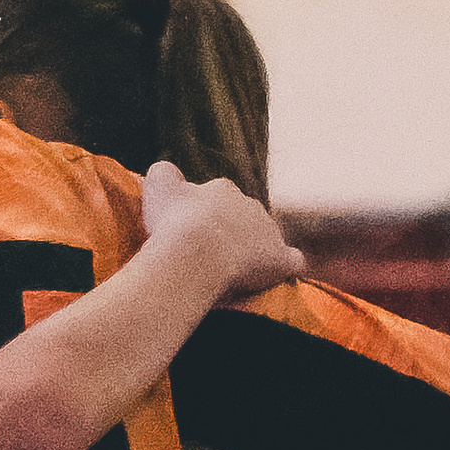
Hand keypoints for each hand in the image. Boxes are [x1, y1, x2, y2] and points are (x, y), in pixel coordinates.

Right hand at [141, 161, 304, 300]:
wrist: (194, 251)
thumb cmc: (173, 222)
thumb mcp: (158, 186)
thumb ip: (165, 175)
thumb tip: (167, 173)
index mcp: (222, 190)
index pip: (217, 199)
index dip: (203, 218)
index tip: (190, 236)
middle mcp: (249, 204)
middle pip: (242, 218)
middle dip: (229, 233)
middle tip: (208, 257)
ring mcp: (268, 231)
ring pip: (265, 238)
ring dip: (253, 251)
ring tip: (232, 273)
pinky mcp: (280, 258)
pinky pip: (290, 260)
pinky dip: (284, 266)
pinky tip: (275, 276)